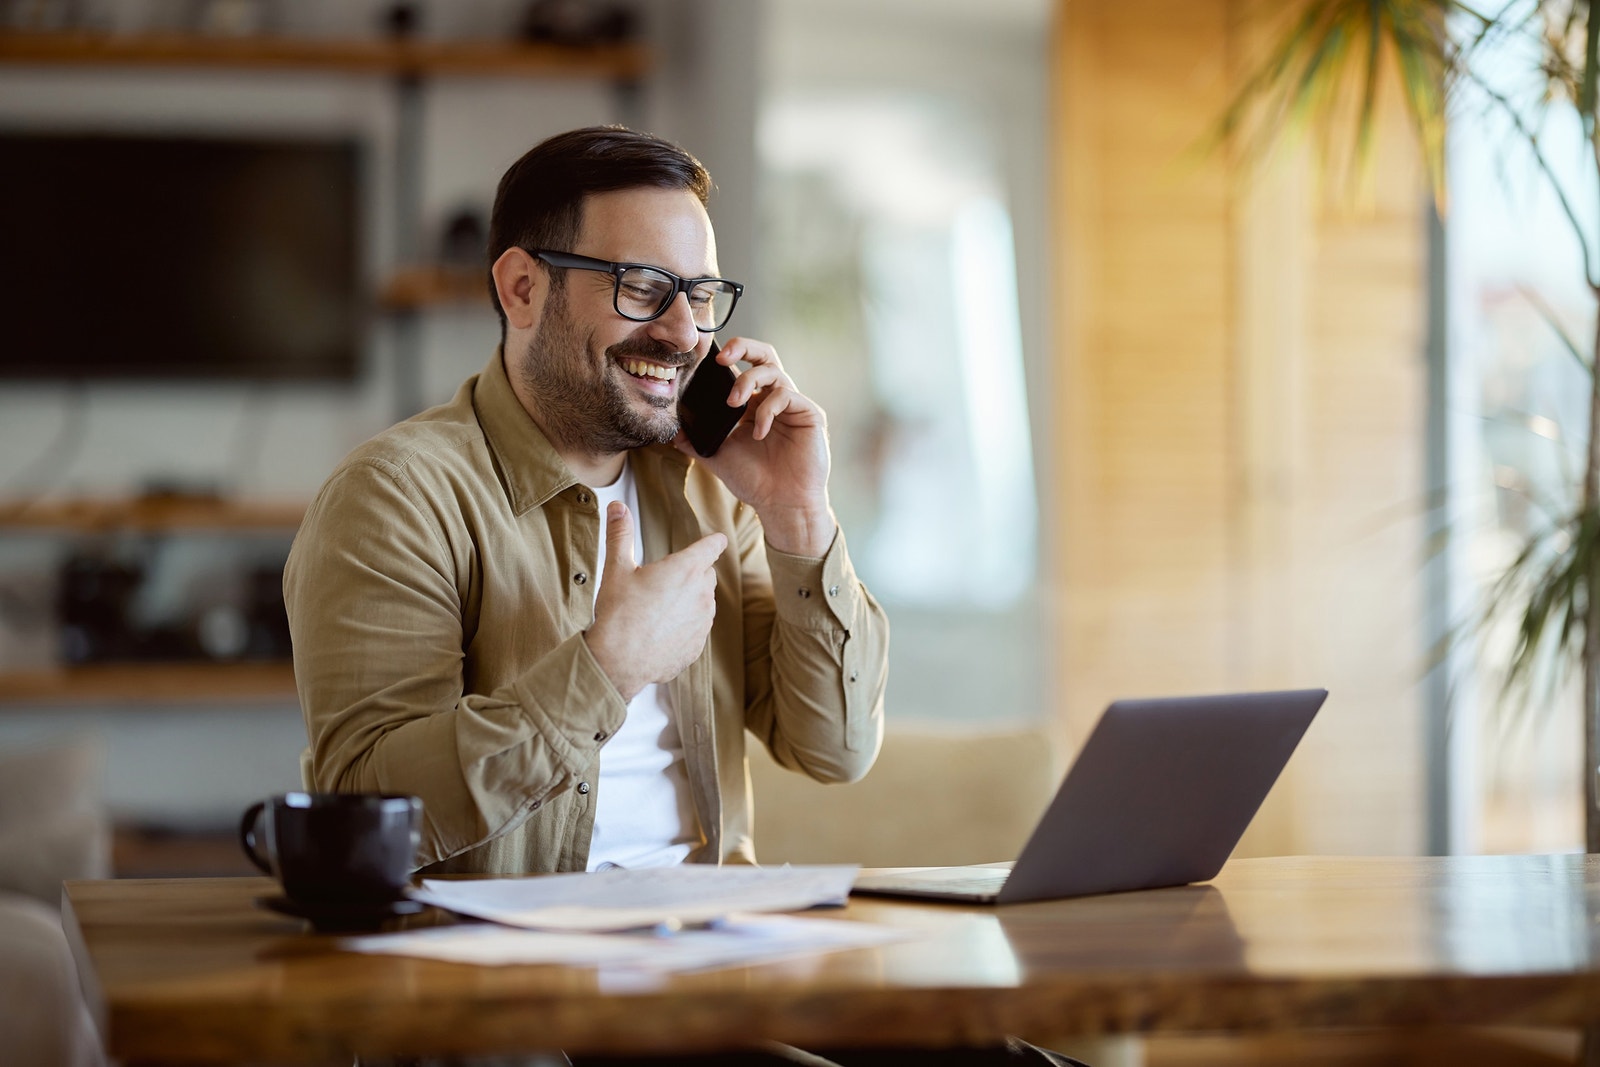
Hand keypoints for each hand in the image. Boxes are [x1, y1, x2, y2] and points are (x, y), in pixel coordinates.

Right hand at [584, 501, 726, 700]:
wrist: (619, 661)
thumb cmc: (618, 614)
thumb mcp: (617, 569)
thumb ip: (620, 534)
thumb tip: (617, 507)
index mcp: (685, 570)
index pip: (712, 546)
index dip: (714, 541)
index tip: (717, 539)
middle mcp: (701, 594)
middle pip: (707, 575)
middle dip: (693, 573)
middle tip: (667, 580)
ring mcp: (702, 622)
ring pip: (704, 603)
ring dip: (690, 601)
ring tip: (659, 609)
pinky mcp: (698, 646)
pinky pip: (697, 630)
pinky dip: (684, 627)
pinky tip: (661, 631)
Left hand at [674, 337, 836, 556]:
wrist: (781, 505)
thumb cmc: (755, 482)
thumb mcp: (718, 457)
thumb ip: (696, 442)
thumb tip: (672, 432)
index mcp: (754, 404)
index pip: (743, 368)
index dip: (729, 358)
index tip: (706, 361)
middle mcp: (774, 399)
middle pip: (764, 355)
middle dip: (743, 346)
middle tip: (722, 357)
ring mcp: (793, 405)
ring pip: (774, 370)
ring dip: (748, 382)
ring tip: (733, 404)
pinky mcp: (809, 414)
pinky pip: (787, 395)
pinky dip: (767, 410)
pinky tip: (758, 432)